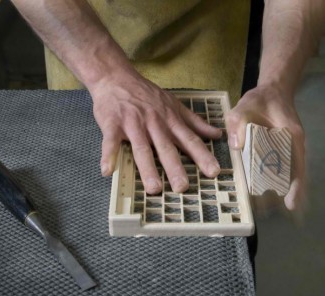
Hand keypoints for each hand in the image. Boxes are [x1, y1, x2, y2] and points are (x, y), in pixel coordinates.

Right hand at [90, 72, 221, 193]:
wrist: (115, 77)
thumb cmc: (145, 94)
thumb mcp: (174, 104)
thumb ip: (194, 122)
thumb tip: (216, 134)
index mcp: (170, 121)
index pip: (190, 140)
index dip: (202, 156)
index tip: (214, 172)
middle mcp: (154, 124)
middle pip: (166, 148)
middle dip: (175, 168)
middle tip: (183, 187)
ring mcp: (133, 124)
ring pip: (142, 148)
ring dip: (148, 168)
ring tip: (154, 188)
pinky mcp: (112, 124)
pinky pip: (111, 141)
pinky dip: (108, 155)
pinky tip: (107, 170)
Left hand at [225, 85, 305, 211]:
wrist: (274, 91)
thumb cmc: (262, 99)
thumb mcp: (245, 105)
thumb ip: (238, 122)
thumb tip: (237, 145)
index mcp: (291, 136)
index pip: (297, 165)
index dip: (296, 186)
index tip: (291, 204)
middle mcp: (295, 146)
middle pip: (296, 176)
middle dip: (287, 195)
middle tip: (268, 211)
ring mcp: (292, 150)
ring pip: (292, 176)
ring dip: (283, 192)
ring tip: (266, 209)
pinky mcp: (284, 152)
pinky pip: (285, 171)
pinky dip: (280, 184)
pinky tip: (269, 196)